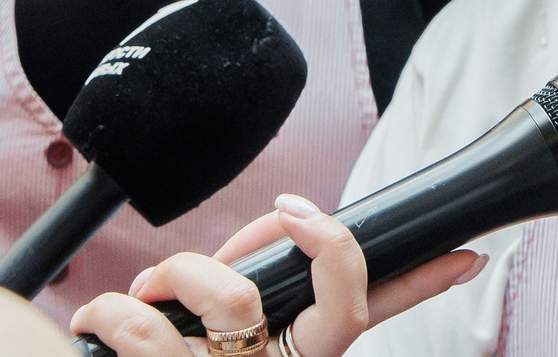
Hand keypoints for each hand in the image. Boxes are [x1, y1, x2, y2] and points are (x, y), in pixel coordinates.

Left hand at [69, 193, 485, 356]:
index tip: (460, 255)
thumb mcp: (242, 333)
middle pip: (334, 307)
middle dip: (289, 243)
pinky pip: (145, 332)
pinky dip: (109, 313)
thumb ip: (270, 286)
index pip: (378, 316)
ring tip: (140, 292)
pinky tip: (98, 320)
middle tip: (256, 223)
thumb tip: (298, 226)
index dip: (426, 285)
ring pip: (235, 297)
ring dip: (178, 274)